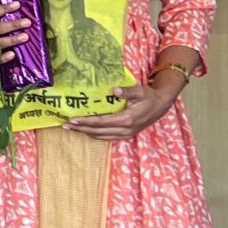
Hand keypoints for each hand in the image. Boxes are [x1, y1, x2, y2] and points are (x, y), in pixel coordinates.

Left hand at [63, 72, 184, 142]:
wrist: (162, 105)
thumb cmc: (149, 96)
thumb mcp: (140, 90)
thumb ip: (126, 91)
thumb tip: (114, 90)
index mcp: (127, 119)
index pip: (102, 122)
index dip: (86, 122)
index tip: (73, 120)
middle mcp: (125, 129)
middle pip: (98, 132)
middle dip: (81, 129)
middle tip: (65, 125)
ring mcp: (126, 134)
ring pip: (101, 136)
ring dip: (86, 132)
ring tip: (71, 128)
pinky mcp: (126, 135)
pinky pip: (107, 137)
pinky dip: (95, 134)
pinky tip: (85, 130)